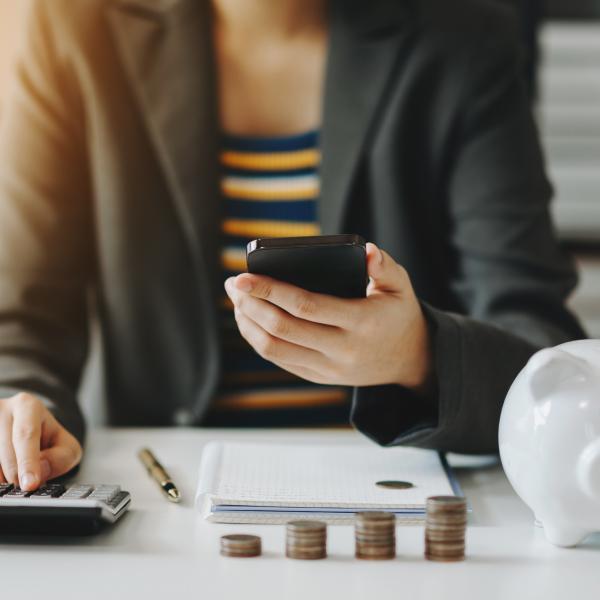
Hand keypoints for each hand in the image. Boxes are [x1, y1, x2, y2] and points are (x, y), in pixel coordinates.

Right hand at [0, 393, 81, 490]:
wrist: (24, 426)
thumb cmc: (45, 438)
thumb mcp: (65, 445)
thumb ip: (61, 458)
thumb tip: (40, 472)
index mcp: (27, 405)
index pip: (26, 435)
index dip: (27, 461)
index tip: (30, 484)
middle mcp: (1, 409)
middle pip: (6, 452)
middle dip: (17, 474)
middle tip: (25, 484)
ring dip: (2, 476)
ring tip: (13, 475)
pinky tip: (3, 474)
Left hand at [224, 242, 432, 390]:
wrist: (409, 360)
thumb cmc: (399, 314)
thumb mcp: (401, 286)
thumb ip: (384, 266)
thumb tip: (367, 250)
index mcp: (361, 322)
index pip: (305, 306)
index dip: (270, 290)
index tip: (243, 277)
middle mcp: (341, 350)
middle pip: (282, 328)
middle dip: (251, 304)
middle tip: (233, 285)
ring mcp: (328, 368)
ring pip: (274, 349)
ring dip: (248, 324)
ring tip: (237, 301)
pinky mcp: (319, 377)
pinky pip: (280, 361)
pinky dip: (259, 341)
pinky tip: (250, 321)